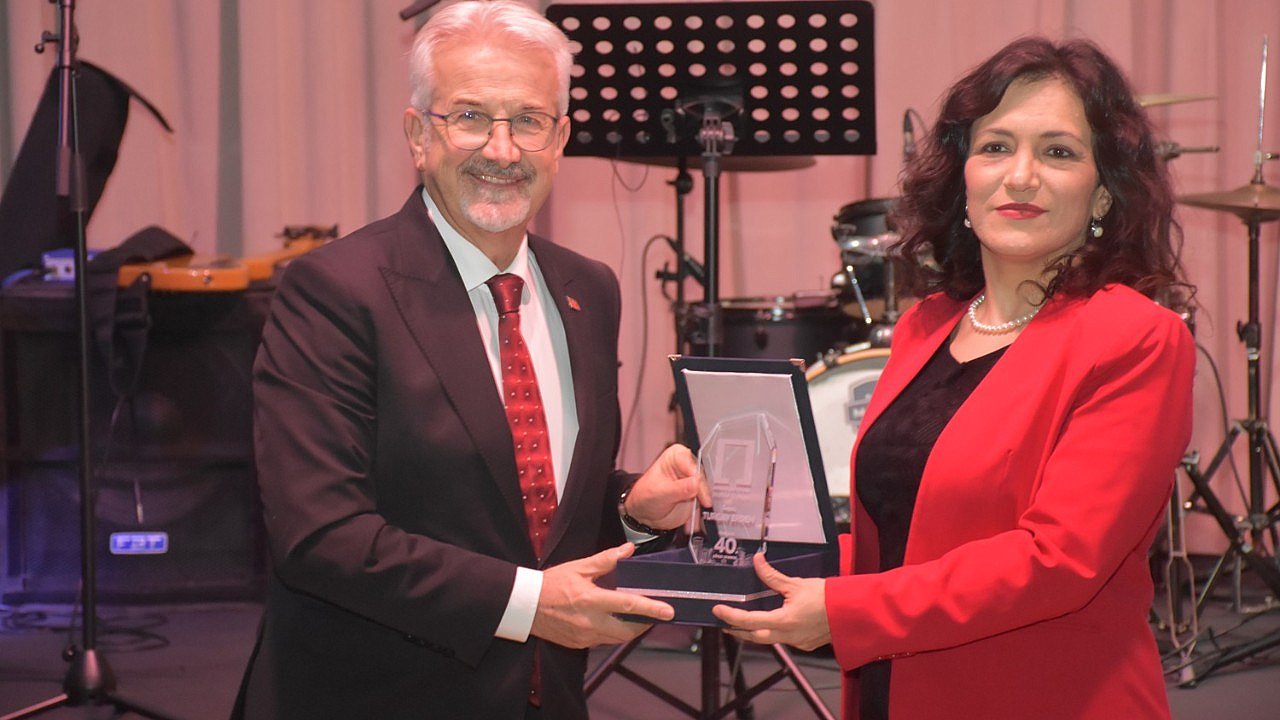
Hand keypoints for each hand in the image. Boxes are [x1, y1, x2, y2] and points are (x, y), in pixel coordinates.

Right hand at [530, 543, 673, 648]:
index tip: (669, 611)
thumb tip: (627, 550)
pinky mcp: (579, 644)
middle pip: (627, 631)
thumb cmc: (551, 584)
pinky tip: (613, 622)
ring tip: (636, 617)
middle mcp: (590, 622)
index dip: (651, 608)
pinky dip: (613, 633)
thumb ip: (605, 560)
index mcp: (591, 600)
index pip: (628, 605)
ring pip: (616, 639)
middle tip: (654, 615)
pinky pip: (603, 641)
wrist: (525, 605)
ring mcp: (584, 636)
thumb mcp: (578, 567)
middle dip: (644, 624)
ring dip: (629, 630)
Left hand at [623, 444, 709, 530]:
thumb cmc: (645, 497)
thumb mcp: (660, 493)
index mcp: (675, 456)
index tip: (697, 490)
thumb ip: (679, 488)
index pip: (692, 464)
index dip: (696, 477)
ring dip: (707, 496)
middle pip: (702, 474)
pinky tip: (705, 508)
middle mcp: (686, 465)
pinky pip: (708, 496)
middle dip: (704, 488)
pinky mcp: (698, 492)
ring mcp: (693, 479)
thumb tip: (696, 483)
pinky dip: (707, 503)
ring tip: (705, 505)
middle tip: (705, 501)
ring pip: (707, 486)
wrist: (645, 515)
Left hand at [712, 553, 831, 650]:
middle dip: (738, 631)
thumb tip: (757, 560)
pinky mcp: (805, 643)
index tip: (717, 610)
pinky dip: (773, 632)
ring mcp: (797, 642)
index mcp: (784, 621)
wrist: (852, 612)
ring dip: (755, 632)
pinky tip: (771, 624)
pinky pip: (783, 640)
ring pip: (769, 640)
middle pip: (755, 637)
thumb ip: (772, 575)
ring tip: (743, 624)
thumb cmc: (828, 598)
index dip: (730, 616)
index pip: (749, 620)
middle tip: (725, 623)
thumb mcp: (797, 584)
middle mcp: (788, 636)